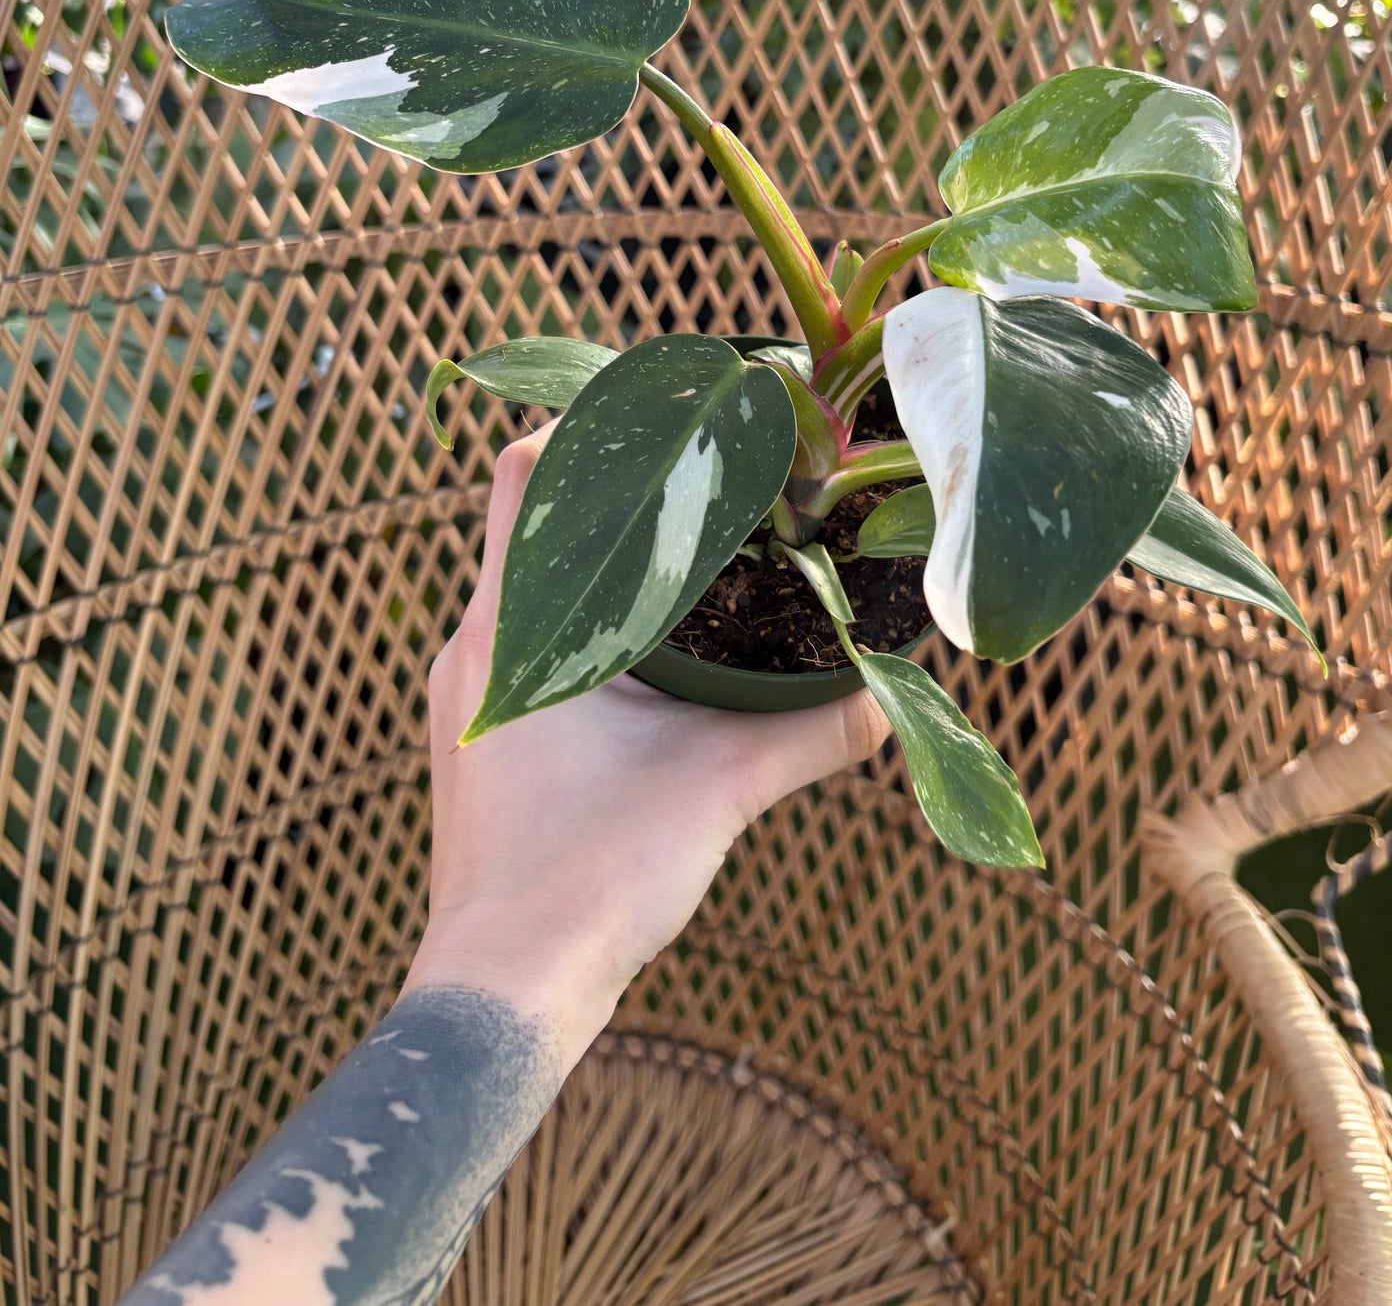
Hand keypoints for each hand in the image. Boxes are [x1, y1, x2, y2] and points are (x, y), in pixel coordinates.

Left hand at [404, 422, 889, 1057]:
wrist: (504, 997)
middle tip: (701, 478)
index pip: (518, 474)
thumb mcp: (720, 788)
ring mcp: (469, 700)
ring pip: (528, 591)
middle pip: (528, 524)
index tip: (661, 413)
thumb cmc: (590, 880)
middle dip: (610, 493)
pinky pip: (527, 650)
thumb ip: (816, 731)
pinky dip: (585, 628)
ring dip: (598, 564)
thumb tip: (902, 690)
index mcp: (510, 630)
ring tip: (688, 555)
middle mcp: (472, 649)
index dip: (582, 424)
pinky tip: (654, 657)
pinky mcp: (480, 746)